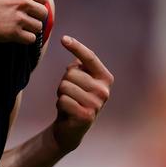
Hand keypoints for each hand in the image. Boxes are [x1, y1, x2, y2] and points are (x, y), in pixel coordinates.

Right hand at [0, 0, 47, 43]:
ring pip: (38, 27)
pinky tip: (16, 36)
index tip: (32, 8)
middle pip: (43, 13)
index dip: (37, 3)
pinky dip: (25, 39)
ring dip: (30, 29)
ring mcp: (19, 17)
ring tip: (19, 28)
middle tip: (26, 20)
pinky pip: (31, 39)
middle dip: (36, 17)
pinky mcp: (13, 33)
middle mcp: (22, 1)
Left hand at [51, 35, 113, 153]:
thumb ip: (78, 65)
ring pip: (64, 86)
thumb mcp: (78, 79)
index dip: (76, 47)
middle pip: (71, 73)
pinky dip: (60, 105)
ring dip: (61, 94)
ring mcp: (96, 104)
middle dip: (64, 81)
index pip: (89, 57)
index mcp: (105, 78)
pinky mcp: (86, 116)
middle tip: (70, 93)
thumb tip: (68, 41)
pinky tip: (67, 112)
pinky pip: (62, 100)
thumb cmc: (74, 98)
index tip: (63, 38)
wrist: (71, 128)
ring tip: (69, 102)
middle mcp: (104, 90)